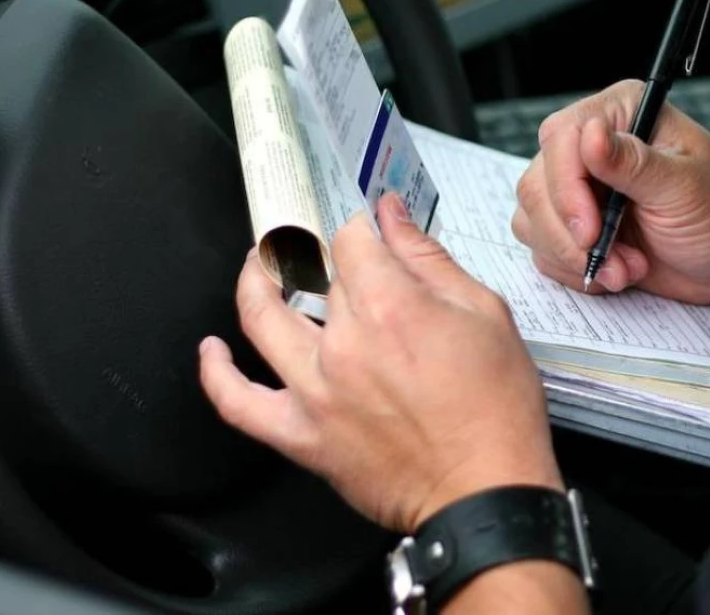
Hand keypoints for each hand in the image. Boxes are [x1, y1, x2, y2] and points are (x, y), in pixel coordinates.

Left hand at [199, 194, 561, 532]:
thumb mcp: (485, 315)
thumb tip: (392, 217)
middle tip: (333, 252)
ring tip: (257, 267)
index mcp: (390, 307)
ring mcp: (315, 391)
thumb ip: (430, 261)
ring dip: (253, 282)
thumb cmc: (495, 411)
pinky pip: (238, 404)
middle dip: (324, 254)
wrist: (486, 492)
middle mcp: (343, 344)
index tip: (367, 227)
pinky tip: (214, 351)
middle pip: (314, 275)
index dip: (359, 224)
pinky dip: (217, 374)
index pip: (350, 238)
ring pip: (259, 319)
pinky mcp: (302, 436)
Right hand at [511, 79, 709, 304]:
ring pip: (533, 219)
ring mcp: (579, 186)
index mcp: (622, 114)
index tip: (590, 231)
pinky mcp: (574, 224)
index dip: (566, 189)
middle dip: (570, 234)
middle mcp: (592, 145)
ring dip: (575, 257)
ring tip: (626, 268)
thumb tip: (590, 136)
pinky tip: (618, 272)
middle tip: (613, 261)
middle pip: (538, 184)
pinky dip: (575, 270)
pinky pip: (543, 248)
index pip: (561, 138)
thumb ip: (635, 164)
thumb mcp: (685, 188)